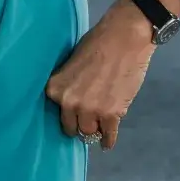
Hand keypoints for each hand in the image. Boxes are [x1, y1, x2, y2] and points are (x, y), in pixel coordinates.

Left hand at [44, 0, 155, 149]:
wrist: (124, 37)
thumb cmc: (97, 43)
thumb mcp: (71, 63)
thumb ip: (68, 85)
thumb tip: (68, 101)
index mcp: (55, 89)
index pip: (56, 112)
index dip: (66, 111)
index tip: (71, 114)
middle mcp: (69, 103)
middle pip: (71, 127)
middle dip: (79, 124)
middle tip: (86, 121)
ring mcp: (90, 111)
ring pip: (89, 132)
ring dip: (95, 129)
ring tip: (99, 127)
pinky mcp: (111, 115)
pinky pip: (108, 136)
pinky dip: (108, 140)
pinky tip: (106, 143)